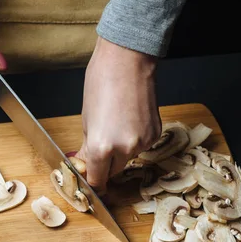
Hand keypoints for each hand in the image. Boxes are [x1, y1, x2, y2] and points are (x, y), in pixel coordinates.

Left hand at [76, 37, 161, 193]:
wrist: (128, 60)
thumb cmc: (101, 83)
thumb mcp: (87, 120)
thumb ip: (88, 148)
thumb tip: (85, 163)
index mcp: (102, 147)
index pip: (97, 179)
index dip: (92, 181)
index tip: (90, 181)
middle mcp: (124, 149)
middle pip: (113, 172)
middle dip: (105, 165)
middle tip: (98, 149)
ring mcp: (143, 142)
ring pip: (128, 158)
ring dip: (120, 151)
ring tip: (115, 124)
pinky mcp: (155, 134)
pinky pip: (141, 146)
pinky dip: (134, 140)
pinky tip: (129, 120)